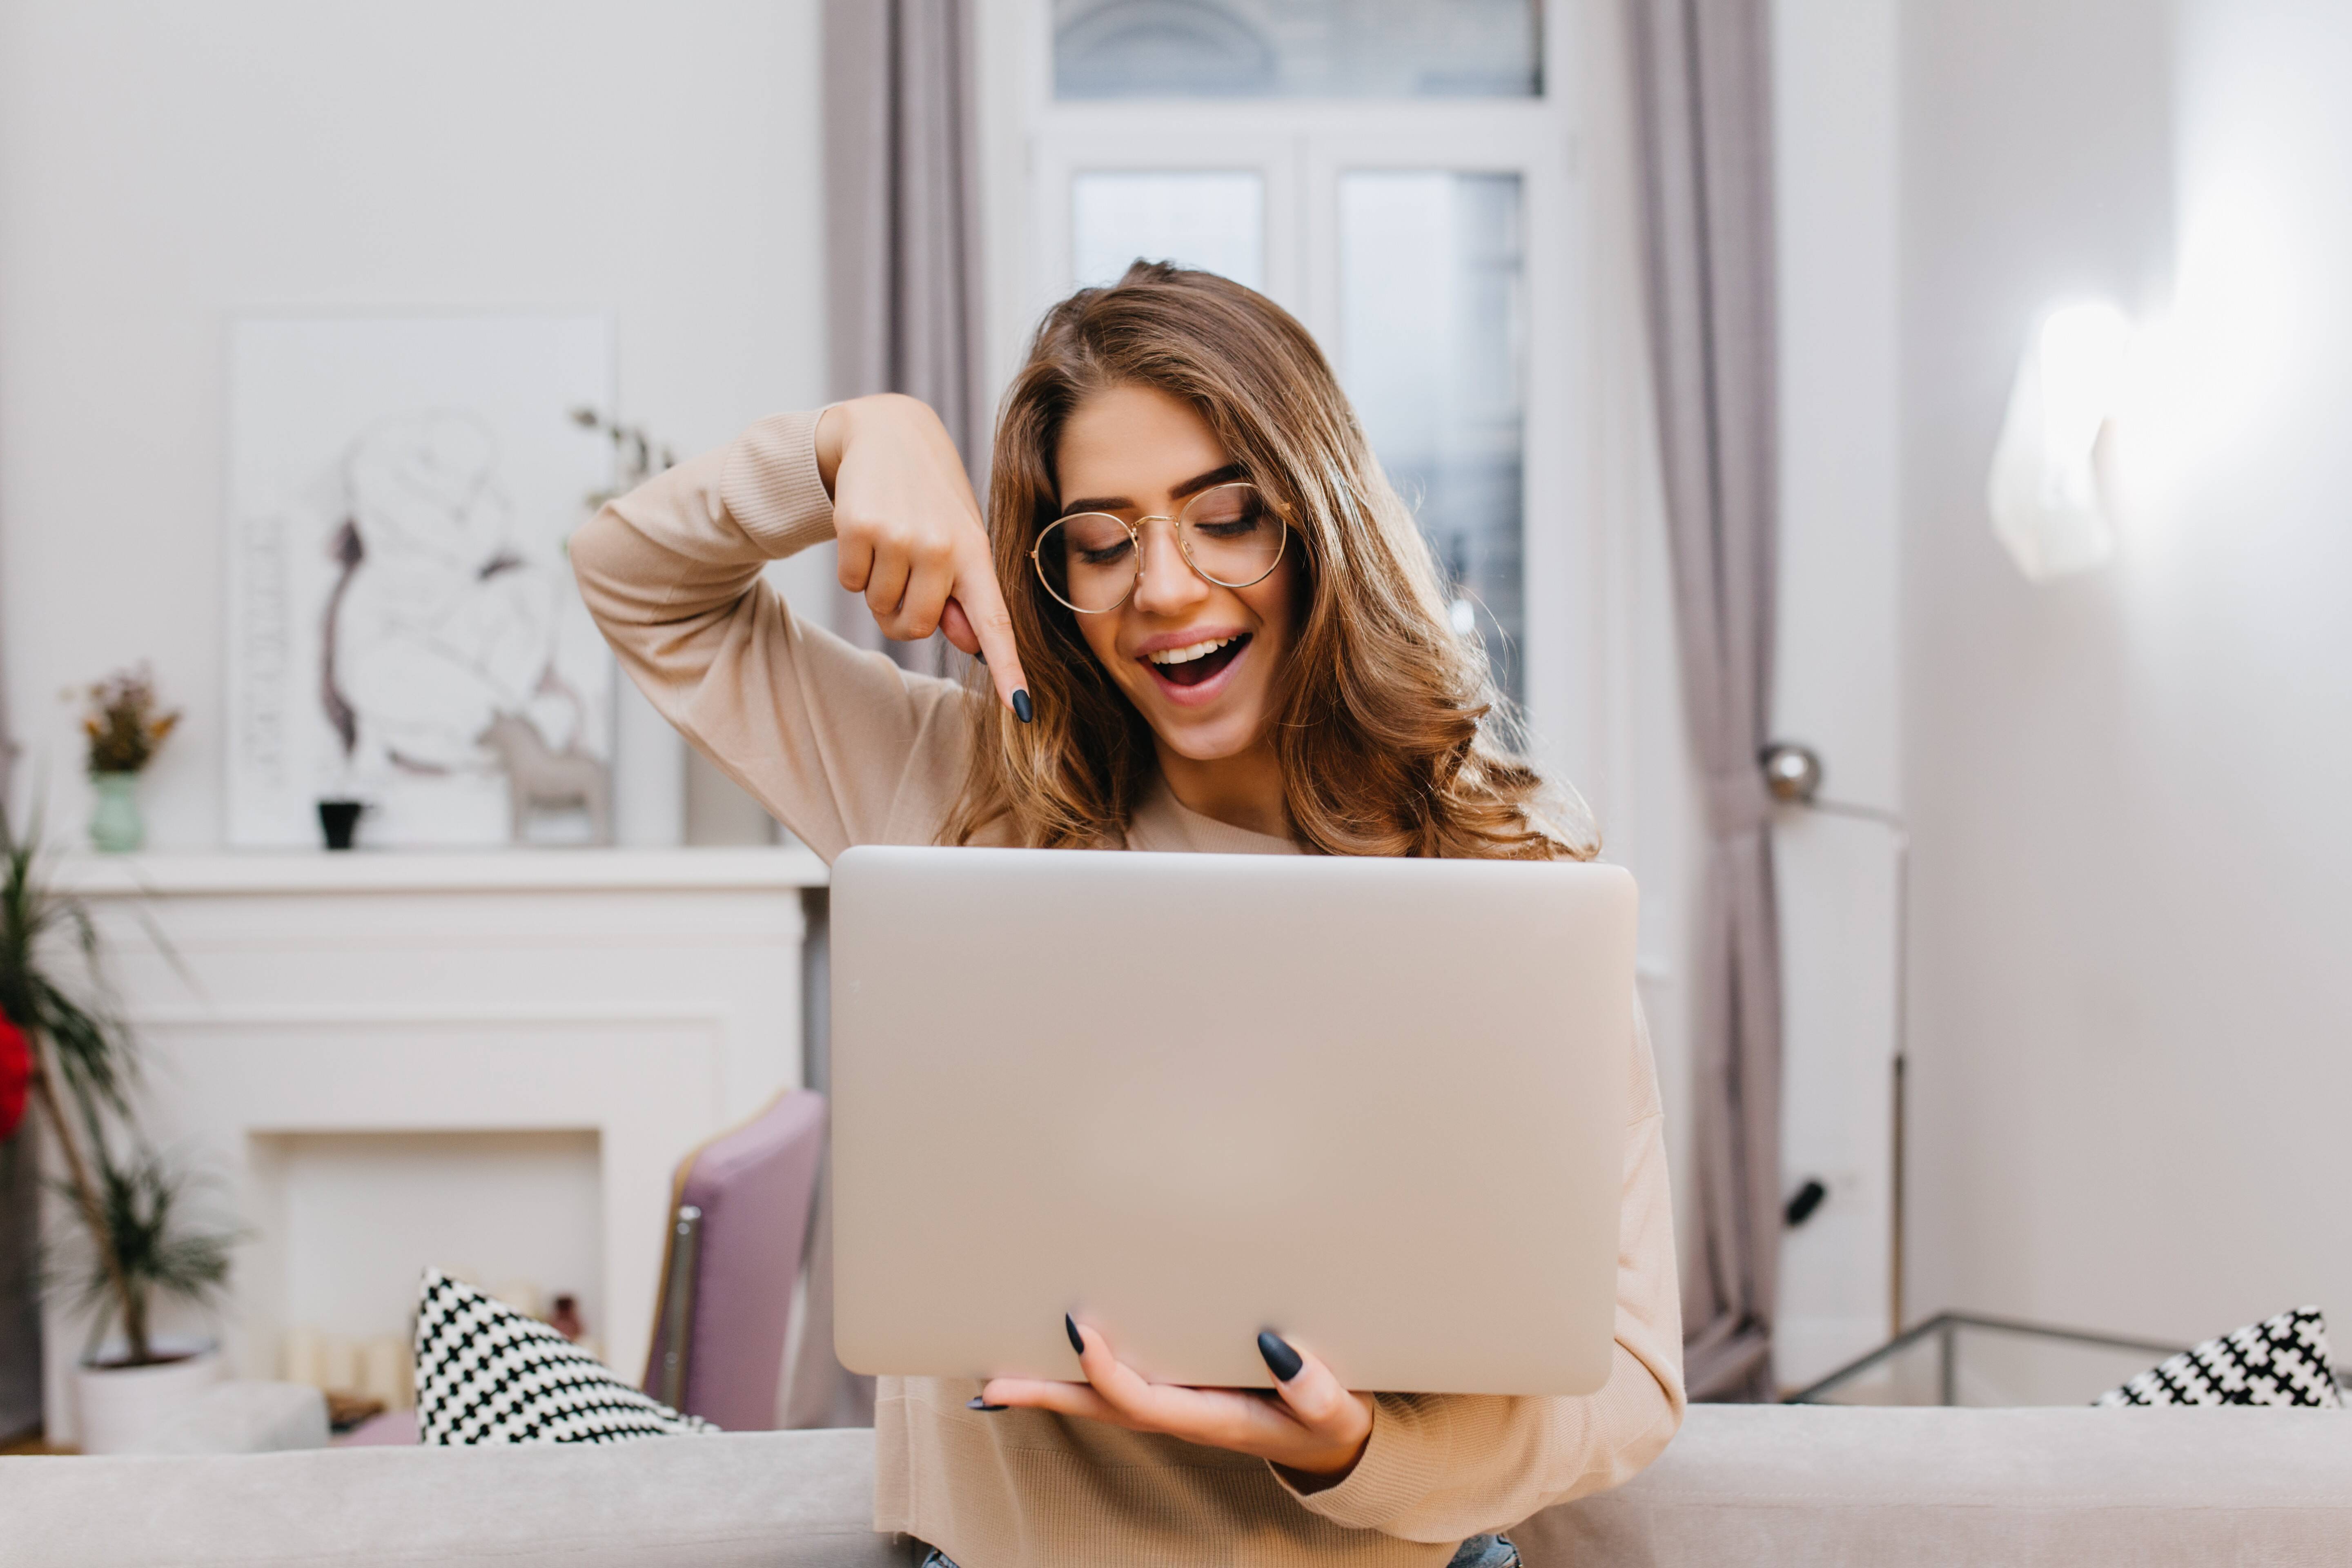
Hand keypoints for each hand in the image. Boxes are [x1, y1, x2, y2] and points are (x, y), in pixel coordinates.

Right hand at [814, 393, 1029, 717]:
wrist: (887, 432)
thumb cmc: (930, 497)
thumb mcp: (958, 539)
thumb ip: (964, 593)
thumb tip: (969, 642)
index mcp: (975, 553)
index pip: (995, 621)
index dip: (1009, 669)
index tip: (1022, 710)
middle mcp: (942, 546)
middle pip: (917, 626)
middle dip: (905, 612)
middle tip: (907, 570)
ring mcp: (899, 537)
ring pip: (879, 608)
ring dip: (877, 586)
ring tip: (890, 541)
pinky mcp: (858, 528)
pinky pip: (850, 585)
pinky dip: (853, 569)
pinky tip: (866, 532)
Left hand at [977, 1319, 1374, 1486]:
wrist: (1332, 1442)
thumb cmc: (1330, 1419)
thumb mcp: (1336, 1412)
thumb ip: (1314, 1390)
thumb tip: (1276, 1350)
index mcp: (1213, 1419)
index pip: (1144, 1399)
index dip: (1107, 1370)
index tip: (1078, 1330)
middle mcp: (1182, 1415)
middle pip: (1101, 1406)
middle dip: (1047, 1394)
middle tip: (991, 1384)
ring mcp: (1176, 1404)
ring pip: (1101, 1397)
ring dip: (1051, 1385)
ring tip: (998, 1373)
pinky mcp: (1179, 1390)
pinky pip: (1119, 1384)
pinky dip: (1080, 1374)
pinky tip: (1050, 1359)